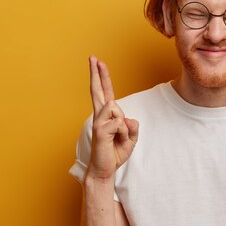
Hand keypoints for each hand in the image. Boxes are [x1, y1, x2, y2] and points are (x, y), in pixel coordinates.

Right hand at [87, 56, 138, 180]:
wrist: (105, 169)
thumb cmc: (115, 152)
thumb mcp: (131, 137)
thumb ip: (132, 126)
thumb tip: (126, 119)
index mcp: (107, 115)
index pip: (105, 92)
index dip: (102, 77)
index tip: (97, 62)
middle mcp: (100, 115)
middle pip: (98, 90)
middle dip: (97, 73)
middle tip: (92, 57)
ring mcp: (98, 122)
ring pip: (116, 108)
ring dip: (124, 126)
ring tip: (120, 138)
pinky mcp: (100, 130)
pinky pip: (119, 123)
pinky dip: (124, 133)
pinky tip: (117, 141)